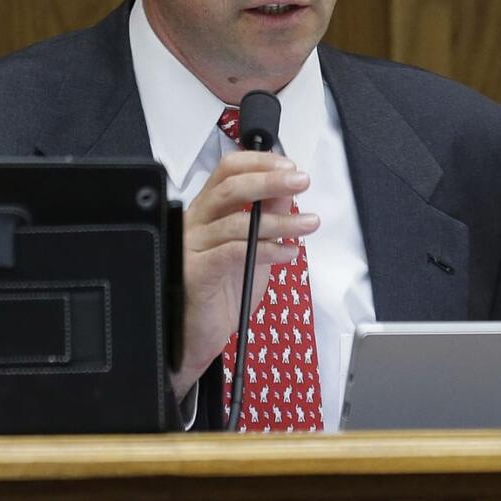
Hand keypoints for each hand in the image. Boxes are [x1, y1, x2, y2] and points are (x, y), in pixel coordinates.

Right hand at [171, 151, 320, 399]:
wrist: (198, 337)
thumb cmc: (222, 293)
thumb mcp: (254, 248)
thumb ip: (267, 218)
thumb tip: (287, 190)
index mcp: (207, 211)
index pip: (227, 170)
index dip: (258, 162)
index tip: (289, 166)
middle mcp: (195, 223)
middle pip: (230, 187)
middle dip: (270, 180)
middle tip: (301, 182)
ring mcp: (192, 247)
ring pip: (236, 221)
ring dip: (280, 220)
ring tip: (308, 224)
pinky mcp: (196, 273)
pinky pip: (233, 252)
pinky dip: (267, 249)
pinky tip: (288, 252)